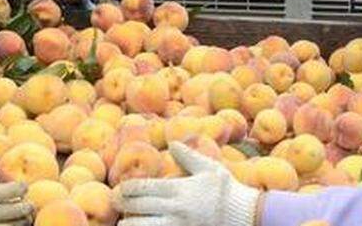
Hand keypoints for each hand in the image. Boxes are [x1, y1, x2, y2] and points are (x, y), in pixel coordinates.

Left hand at [115, 142, 259, 225]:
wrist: (246, 216)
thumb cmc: (228, 191)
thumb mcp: (210, 169)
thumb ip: (189, 157)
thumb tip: (172, 143)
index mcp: (180, 189)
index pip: (144, 188)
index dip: (127, 188)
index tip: (118, 189)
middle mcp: (175, 209)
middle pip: (138, 207)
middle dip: (122, 205)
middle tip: (114, 202)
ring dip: (130, 224)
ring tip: (123, 222)